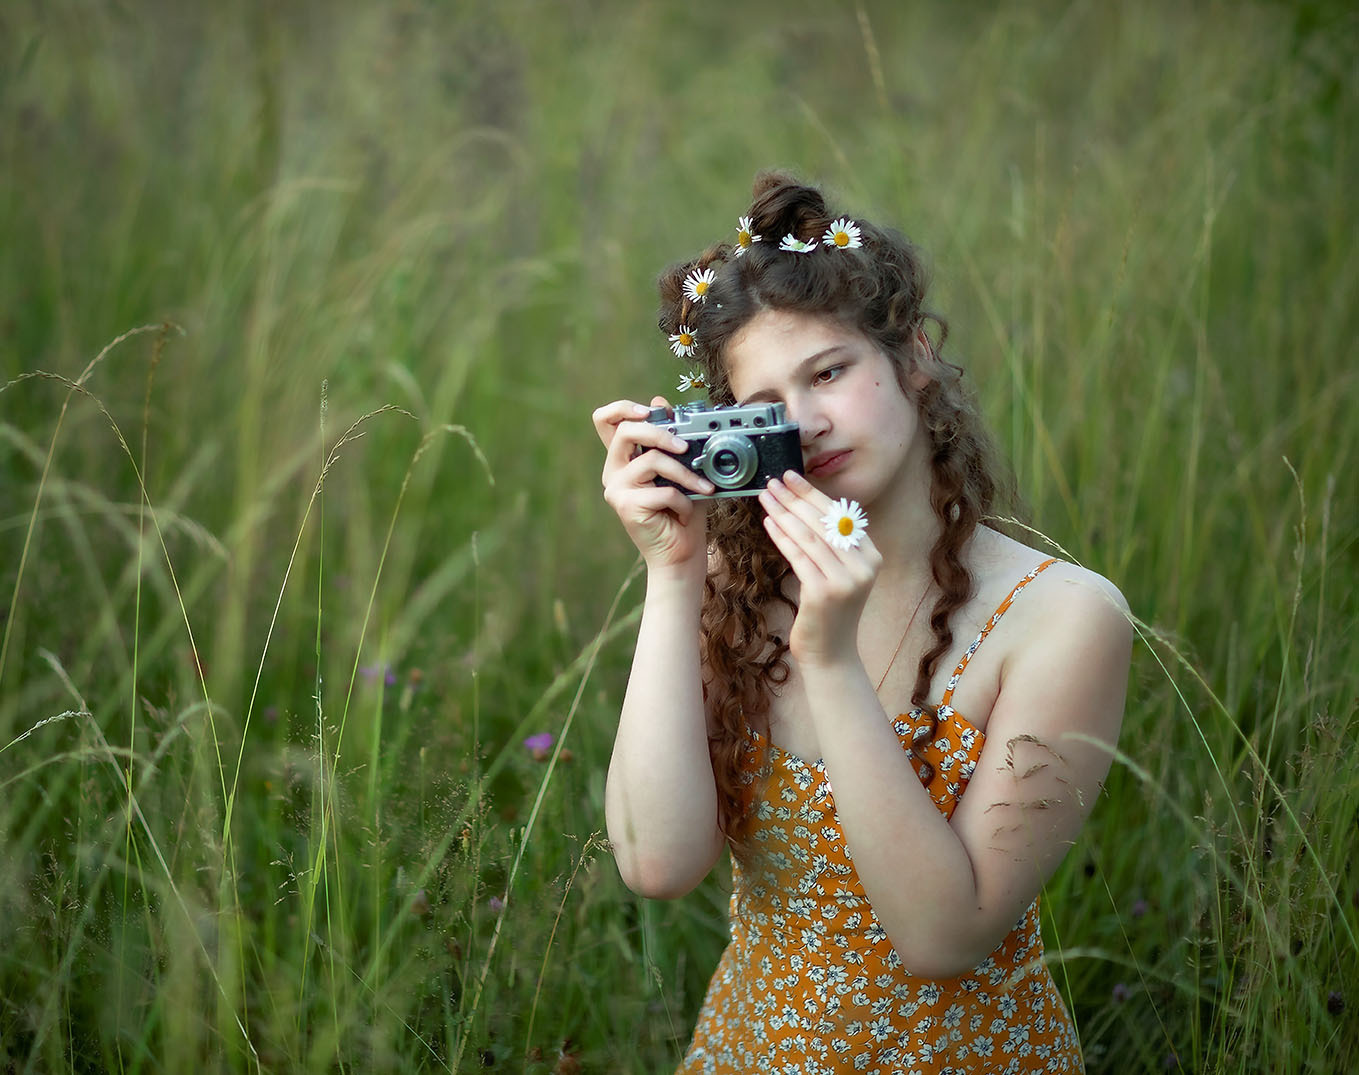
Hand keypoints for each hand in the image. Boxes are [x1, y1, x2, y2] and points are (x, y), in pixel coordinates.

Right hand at [593, 396, 713, 573]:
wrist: (681, 553)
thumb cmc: (682, 511)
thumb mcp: (682, 469)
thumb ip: (670, 439)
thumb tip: (660, 402)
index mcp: (623, 459)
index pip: (605, 421)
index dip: (622, 408)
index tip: (649, 410)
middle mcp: (614, 471)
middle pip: (625, 431)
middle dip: (659, 432)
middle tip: (685, 446)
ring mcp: (617, 489)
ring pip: (651, 460)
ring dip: (685, 473)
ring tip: (702, 488)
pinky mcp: (626, 506)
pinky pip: (663, 490)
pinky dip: (684, 501)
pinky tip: (685, 513)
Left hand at [759, 470, 881, 665]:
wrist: (831, 653)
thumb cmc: (829, 611)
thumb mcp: (839, 573)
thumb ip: (832, 545)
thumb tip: (804, 506)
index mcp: (871, 556)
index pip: (840, 515)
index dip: (813, 493)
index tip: (792, 477)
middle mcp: (864, 566)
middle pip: (824, 522)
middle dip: (795, 498)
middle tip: (773, 481)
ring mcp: (845, 580)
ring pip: (809, 536)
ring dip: (784, 512)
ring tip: (766, 496)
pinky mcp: (823, 592)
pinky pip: (798, 556)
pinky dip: (781, 536)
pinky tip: (768, 522)